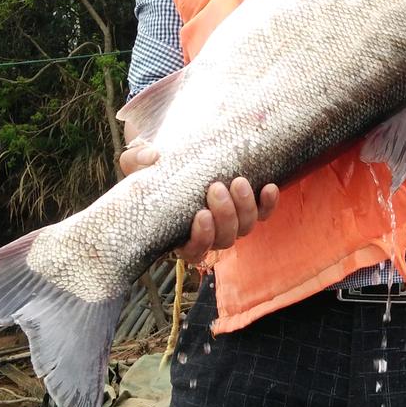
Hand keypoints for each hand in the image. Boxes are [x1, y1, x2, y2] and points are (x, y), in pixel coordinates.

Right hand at [119, 142, 278, 263]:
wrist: (177, 155)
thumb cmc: (153, 167)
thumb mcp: (137, 163)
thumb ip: (137, 160)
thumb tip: (152, 156)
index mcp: (180, 235)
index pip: (194, 251)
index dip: (201, 238)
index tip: (201, 214)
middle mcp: (209, 234)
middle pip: (224, 239)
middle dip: (224, 215)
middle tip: (217, 188)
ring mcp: (230, 221)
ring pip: (245, 228)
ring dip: (245, 207)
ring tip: (238, 182)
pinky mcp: (248, 206)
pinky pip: (263, 213)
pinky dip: (268, 204)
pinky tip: (269, 187)